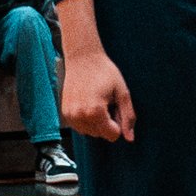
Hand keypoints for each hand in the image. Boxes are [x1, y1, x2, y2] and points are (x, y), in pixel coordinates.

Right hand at [58, 10, 134, 142]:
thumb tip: (130, 138)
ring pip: (90, 132)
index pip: (112, 135)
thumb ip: (128, 116)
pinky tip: (87, 102)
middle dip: (107, 122)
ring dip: (96, 122)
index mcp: (95, 112)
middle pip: (101, 135)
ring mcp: (70, 116)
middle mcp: (80, 116)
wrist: (83, 58)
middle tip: (106, 101)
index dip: (118, 123)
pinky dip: (86, 119)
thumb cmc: (104, 71)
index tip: (115, 107)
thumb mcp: (122, 92)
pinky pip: (80, 126)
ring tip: (96, 101)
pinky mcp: (65, 113)